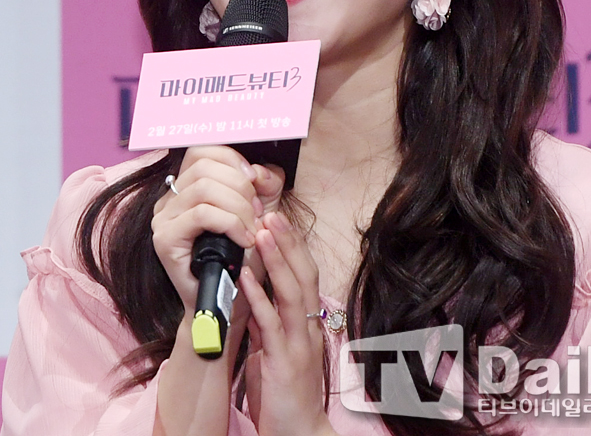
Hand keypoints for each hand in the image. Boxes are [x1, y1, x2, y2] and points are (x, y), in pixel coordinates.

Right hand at [151, 145, 284, 318]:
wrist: (232, 300)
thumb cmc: (244, 254)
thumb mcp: (261, 208)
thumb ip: (265, 182)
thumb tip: (257, 171)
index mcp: (187, 185)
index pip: (202, 151)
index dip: (232, 159)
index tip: (254, 181)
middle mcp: (169, 198)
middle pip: (205, 167)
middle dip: (240, 187)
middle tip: (256, 213)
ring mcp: (163, 218)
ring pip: (204, 189)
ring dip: (238, 207)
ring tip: (251, 229)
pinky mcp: (164, 239)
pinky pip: (202, 214)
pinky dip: (230, 223)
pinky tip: (244, 239)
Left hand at [239, 211, 335, 435]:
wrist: (301, 434)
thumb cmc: (287, 395)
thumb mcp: (276, 350)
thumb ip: (269, 322)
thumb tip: (254, 295)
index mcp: (307, 323)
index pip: (304, 274)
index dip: (292, 246)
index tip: (278, 219)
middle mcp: (308, 327)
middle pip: (303, 274)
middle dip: (288, 242)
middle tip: (272, 212)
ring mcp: (299, 343)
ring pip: (291, 291)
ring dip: (276, 259)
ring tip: (262, 231)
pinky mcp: (285, 362)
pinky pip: (272, 323)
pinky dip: (260, 296)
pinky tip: (248, 276)